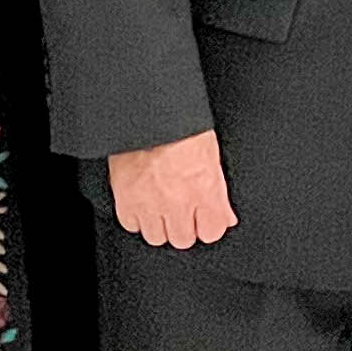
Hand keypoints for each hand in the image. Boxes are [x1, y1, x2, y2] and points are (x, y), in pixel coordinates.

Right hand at [109, 129, 236, 249]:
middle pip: (182, 239)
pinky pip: (130, 224)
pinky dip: (135, 216)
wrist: (148, 111)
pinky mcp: (125, 198)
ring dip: (159, 224)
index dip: (207, 225)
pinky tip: (142, 201)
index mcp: (204, 189)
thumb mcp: (211, 153)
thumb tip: (226, 217)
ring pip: (156, 237)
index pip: (211, 232)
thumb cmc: (181, 124)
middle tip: (180, 209)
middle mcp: (178, 201)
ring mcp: (149, 202)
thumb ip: (219, 192)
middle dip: (183, 226)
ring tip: (160, 205)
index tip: (203, 218)